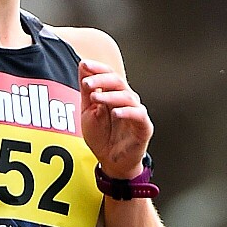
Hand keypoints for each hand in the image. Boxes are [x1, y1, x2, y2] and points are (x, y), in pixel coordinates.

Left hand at [79, 59, 152, 177]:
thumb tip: (82, 65)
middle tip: (86, 84)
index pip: (108, 74)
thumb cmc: (102, 136)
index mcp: (114, 94)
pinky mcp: (144, 126)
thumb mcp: (88, 112)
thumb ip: (87, 91)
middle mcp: (127, 99)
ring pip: (127, 97)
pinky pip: (138, 115)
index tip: (84, 64)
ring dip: (109, 96)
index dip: (97, 68)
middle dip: (101, 80)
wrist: (112, 162)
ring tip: (95, 98)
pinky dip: (127, 112)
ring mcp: (136, 112)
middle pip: (117, 82)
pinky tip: (115, 112)